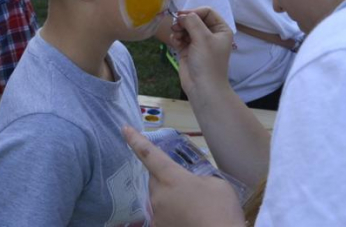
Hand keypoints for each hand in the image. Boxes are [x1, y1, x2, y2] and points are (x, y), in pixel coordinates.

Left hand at [123, 126, 244, 226]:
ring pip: (158, 199)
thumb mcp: (216, 184)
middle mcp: (158, 195)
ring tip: (192, 207)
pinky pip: (161, 216)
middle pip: (154, 179)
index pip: (149, 154)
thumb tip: (192, 185)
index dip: (136, 140)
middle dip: (165, 178)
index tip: (124, 128)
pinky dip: (171, 215)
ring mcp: (157, 215)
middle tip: (187, 187)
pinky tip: (188, 220)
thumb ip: (199, 179)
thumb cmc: (221, 211)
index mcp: (171, 177)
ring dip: (169, 198)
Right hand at [170, 7, 232, 97]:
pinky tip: (175, 41)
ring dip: (179, 29)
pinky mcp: (188, 50)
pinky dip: (176, 37)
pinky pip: (180, 37)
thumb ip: (192, 21)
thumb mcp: (203, 38)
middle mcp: (211, 34)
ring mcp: (199, 43)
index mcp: (221, 30)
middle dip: (185, 21)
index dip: (194, 12)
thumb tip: (181, 15)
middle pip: (195, 19)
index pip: (207, 12)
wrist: (202, 87)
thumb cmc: (208, 62)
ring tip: (176, 35)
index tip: (181, 15)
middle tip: (176, 26)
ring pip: (186, 28)